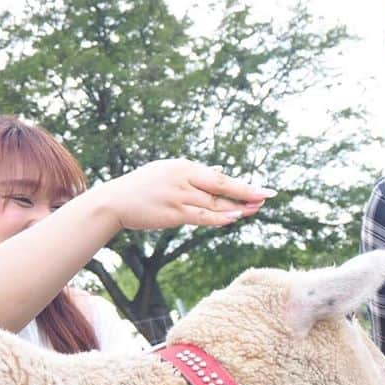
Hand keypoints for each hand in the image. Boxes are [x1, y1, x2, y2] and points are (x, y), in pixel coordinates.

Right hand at [93, 159, 275, 231]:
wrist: (115, 201)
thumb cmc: (143, 188)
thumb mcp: (168, 173)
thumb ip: (194, 175)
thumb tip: (218, 172)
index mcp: (184, 166)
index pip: (219, 177)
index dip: (242, 185)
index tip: (264, 191)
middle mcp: (183, 178)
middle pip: (221, 185)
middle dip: (247, 191)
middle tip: (269, 195)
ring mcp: (178, 195)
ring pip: (214, 202)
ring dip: (236, 207)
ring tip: (256, 210)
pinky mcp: (172, 213)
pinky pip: (201, 216)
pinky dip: (218, 217)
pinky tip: (233, 218)